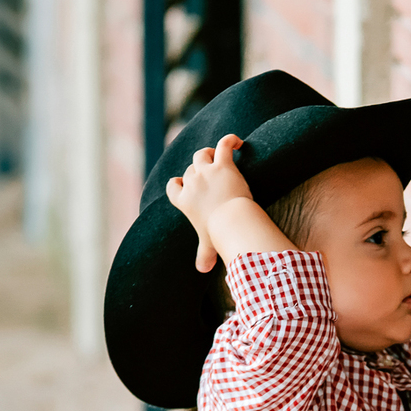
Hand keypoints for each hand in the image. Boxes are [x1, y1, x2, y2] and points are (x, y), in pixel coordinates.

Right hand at [166, 134, 252, 272]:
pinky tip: (238, 142)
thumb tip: (202, 270)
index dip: (178, 184)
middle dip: (197, 170)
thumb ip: (204, 255)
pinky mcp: (223, 165)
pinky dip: (230, 140)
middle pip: (190, 170)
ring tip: (218, 155)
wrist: (232, 222)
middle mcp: (192, 184)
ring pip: (201, 154)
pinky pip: (224, 144)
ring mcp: (206, 172)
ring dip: (208, 153)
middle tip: (210, 174)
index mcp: (184, 202)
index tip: (185, 184)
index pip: (172, 187)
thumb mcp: (209, 244)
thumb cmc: (219, 234)